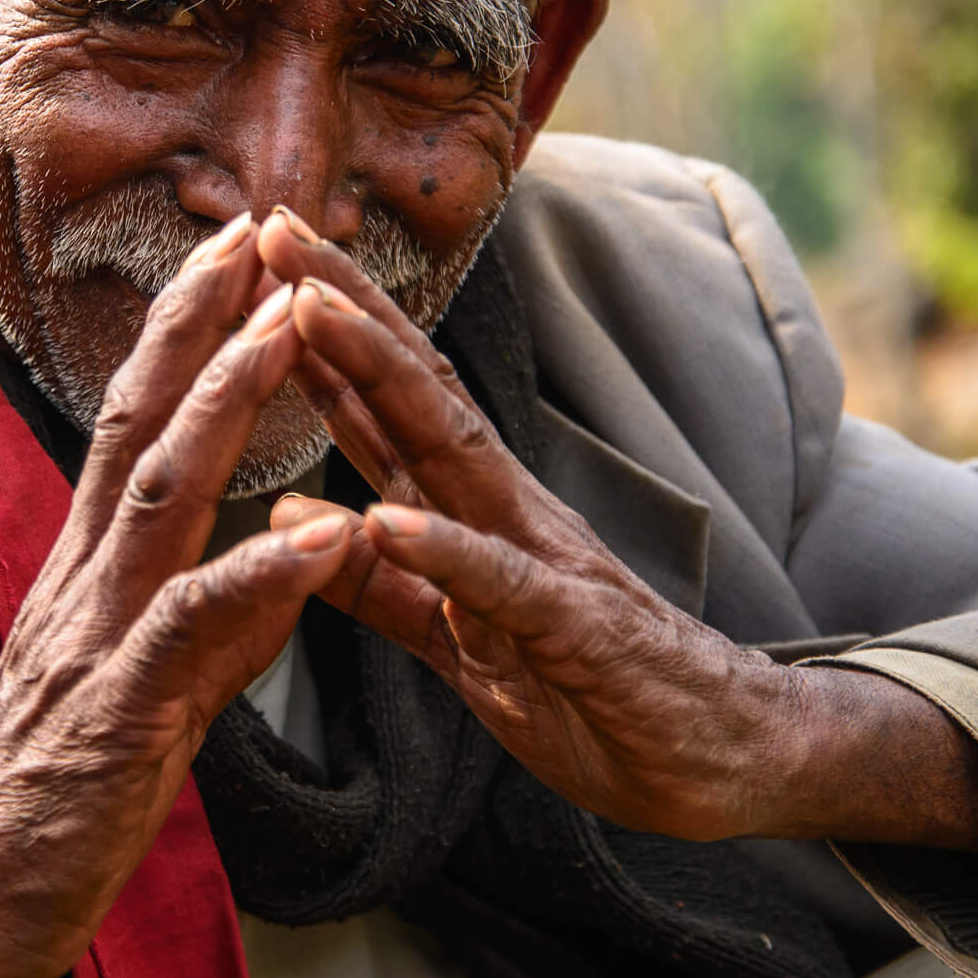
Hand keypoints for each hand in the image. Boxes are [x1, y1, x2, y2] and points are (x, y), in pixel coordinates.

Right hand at [0, 215, 352, 977]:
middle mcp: (83, 587)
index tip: (233, 259)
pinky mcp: (115, 720)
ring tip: (289, 329)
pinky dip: (257, 581)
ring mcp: (94, 645)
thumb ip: (219, 627)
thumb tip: (285, 561)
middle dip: (197, 325)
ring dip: (227, 406)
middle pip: (139, 428)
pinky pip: (190, 636)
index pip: (136, 429)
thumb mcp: (145, 697)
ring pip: (162, 498)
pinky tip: (320, 542)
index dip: (183, 340)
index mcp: (89, 576)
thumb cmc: (46, 803)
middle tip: (254, 235)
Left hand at [258, 209, 977, 854]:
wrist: (721, 754)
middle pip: (409, 386)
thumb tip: (284, 521)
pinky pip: (501, 586)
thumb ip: (374, 583)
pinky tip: (387, 516)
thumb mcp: (455, 639)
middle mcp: (504, 508)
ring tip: (306, 311)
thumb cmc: (589, 690)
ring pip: (448, 450)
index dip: (319, 327)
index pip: (386, 397)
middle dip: (338, 304)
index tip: (256, 253)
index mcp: (471, 508)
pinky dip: (445, 551)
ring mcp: (542, 559)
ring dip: (375, 375)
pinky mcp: (575, 631)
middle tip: (271, 222)